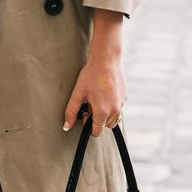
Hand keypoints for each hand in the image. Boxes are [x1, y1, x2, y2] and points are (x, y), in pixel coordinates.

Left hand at [63, 8, 125, 136]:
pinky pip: (117, 109)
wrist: (106, 60)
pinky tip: (104, 93)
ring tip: (97, 99)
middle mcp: (115, 110)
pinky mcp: (125, 98)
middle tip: (90, 104)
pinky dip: (111, 106)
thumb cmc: (91, 75)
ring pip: (113, 119)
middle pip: (105, 126)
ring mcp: (121, 104)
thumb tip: (66, 126)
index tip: (85, 114)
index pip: (96, 131)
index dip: (88, 125)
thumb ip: (71, 112)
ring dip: (105, 114)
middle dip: (97, 119)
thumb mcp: (78, 94)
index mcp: (102, 112)